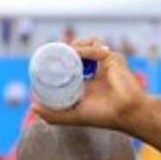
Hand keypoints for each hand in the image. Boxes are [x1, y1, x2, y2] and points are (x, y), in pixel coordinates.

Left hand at [31, 38, 152, 133]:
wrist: (127, 114)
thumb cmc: (104, 116)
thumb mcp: (74, 116)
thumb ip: (54, 115)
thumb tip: (33, 107)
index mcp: (88, 81)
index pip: (71, 63)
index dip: (60, 60)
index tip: (46, 61)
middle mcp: (97, 69)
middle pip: (78, 50)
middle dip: (65, 49)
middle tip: (51, 53)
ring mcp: (105, 62)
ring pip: (87, 43)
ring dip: (75, 45)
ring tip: (64, 53)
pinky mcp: (113, 58)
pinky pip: (95, 47)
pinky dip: (84, 49)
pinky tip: (75, 53)